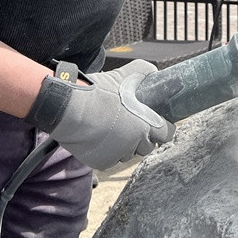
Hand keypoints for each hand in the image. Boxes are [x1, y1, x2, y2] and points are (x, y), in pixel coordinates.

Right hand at [25, 60, 174, 170]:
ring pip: (129, 153)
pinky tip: (100, 137)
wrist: (71, 109)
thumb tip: (155, 74)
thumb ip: (146, 74)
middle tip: (132, 124)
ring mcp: (118, 155)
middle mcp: (135, 144)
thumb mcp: (128, 74)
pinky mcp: (103, 163)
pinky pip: (111, 159)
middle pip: (147, 146)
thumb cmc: (100, 91)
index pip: (167, 134)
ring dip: (125, 145)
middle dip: (143, 137)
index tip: (157, 122)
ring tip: (113, 129)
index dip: (163, 127)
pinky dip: (108, 152)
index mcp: (146, 125)